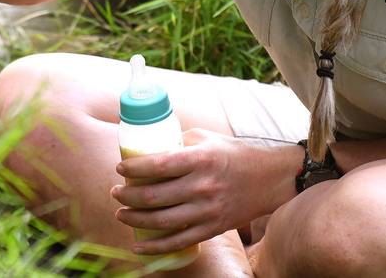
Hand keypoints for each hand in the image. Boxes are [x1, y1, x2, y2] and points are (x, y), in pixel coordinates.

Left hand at [111, 130, 297, 255]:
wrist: (271, 179)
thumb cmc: (234, 154)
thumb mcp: (205, 138)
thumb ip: (177, 141)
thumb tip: (146, 145)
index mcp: (199, 159)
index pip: (157, 165)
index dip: (133, 168)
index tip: (119, 168)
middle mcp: (202, 187)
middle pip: (154, 196)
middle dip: (126, 196)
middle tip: (114, 192)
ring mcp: (207, 211)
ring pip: (162, 221)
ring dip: (134, 219)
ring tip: (120, 213)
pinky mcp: (213, 228)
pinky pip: (179, 241)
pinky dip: (155, 247)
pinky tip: (137, 245)